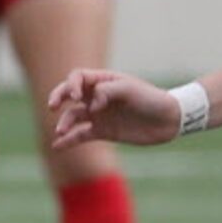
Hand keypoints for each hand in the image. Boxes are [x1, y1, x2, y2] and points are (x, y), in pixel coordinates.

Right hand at [48, 68, 181, 148]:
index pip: (78, 77)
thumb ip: (108, 91)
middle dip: (58, 97)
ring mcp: (99, 114)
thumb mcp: (131, 90)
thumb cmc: (151, 99)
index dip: (71, 85)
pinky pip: (81, 135)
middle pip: (69, 94)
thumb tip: (90, 105)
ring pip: (73, 116)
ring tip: (60, 130)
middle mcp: (98, 96)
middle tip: (52, 106)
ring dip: (64, 122)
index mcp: (104, 80)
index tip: (77, 97)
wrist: (169, 120)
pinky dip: (69, 140)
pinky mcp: (103, 132)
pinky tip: (57, 145)